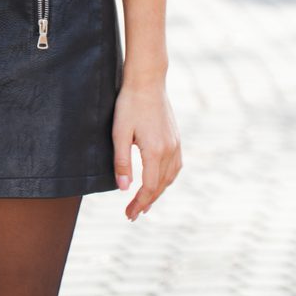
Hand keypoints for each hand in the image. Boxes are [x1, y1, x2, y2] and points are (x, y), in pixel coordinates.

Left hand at [111, 80, 181, 220]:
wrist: (147, 80)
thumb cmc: (130, 104)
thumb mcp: (120, 132)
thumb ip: (122, 162)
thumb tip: (124, 188)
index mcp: (155, 151)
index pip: (149, 187)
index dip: (139, 203)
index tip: (128, 214)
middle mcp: (170, 150)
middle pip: (161, 185)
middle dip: (147, 202)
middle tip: (133, 214)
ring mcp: (175, 143)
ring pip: (170, 177)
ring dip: (159, 192)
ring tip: (146, 202)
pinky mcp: (176, 137)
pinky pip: (175, 166)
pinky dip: (167, 179)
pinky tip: (160, 180)